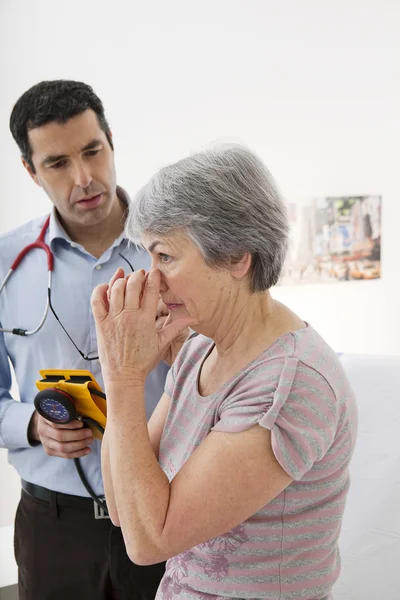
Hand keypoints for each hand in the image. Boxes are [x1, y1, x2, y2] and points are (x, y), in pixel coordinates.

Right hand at [30, 411, 93, 458]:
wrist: (47, 422)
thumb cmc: (59, 412)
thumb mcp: (62, 407)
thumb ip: (69, 410)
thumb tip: (84, 415)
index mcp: (44, 417)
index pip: (56, 423)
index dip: (70, 424)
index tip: (81, 423)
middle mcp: (42, 430)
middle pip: (60, 436)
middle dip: (78, 435)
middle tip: (89, 433)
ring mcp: (45, 442)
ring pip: (62, 447)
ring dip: (79, 445)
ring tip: (89, 441)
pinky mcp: (49, 451)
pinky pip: (64, 455)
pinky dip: (77, 453)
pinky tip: (87, 450)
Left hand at [91, 268, 196, 384]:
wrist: (124, 376)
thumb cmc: (143, 361)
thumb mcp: (162, 343)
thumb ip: (176, 327)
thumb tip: (193, 317)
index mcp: (145, 319)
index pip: (151, 290)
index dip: (154, 277)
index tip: (155, 272)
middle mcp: (129, 316)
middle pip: (132, 285)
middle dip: (138, 275)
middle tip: (141, 275)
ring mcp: (113, 319)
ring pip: (115, 289)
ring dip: (121, 280)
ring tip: (126, 279)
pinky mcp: (101, 323)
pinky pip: (97, 301)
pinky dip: (100, 290)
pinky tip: (106, 287)